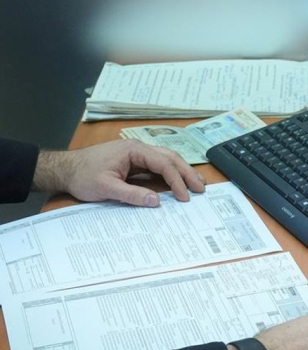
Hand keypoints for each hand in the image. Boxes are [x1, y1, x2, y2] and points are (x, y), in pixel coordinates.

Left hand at [33, 141, 204, 206]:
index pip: (164, 164)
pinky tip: (178, 181)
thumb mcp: (105, 187)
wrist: (64, 169)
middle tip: (201, 189)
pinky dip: (171, 172)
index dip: (177, 181)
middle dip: (187, 173)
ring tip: (196, 184)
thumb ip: (132, 194)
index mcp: (134, 150)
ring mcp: (137, 153)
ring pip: (167, 159)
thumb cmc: (82, 176)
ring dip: (182, 171)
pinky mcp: (134, 161)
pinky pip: (158, 165)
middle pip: (171, 158)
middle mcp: (138, 148)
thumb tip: (156, 201)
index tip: (184, 197)